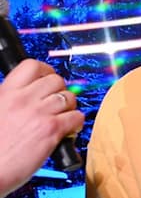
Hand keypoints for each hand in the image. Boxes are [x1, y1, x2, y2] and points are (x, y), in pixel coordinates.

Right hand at [0, 59, 83, 197]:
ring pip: (69, 97)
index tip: (48, 80)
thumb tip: (30, 96)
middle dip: (60, 91)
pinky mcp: (51, 129)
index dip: (46, 71)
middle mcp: (22, 99)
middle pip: (56, 80)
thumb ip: (12, 101)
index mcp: (6, 93)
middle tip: (56, 104)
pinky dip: (76, 123)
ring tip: (62, 119)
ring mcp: (38, 113)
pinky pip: (76, 116)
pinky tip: (67, 131)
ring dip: (69, 107)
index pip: (32, 66)